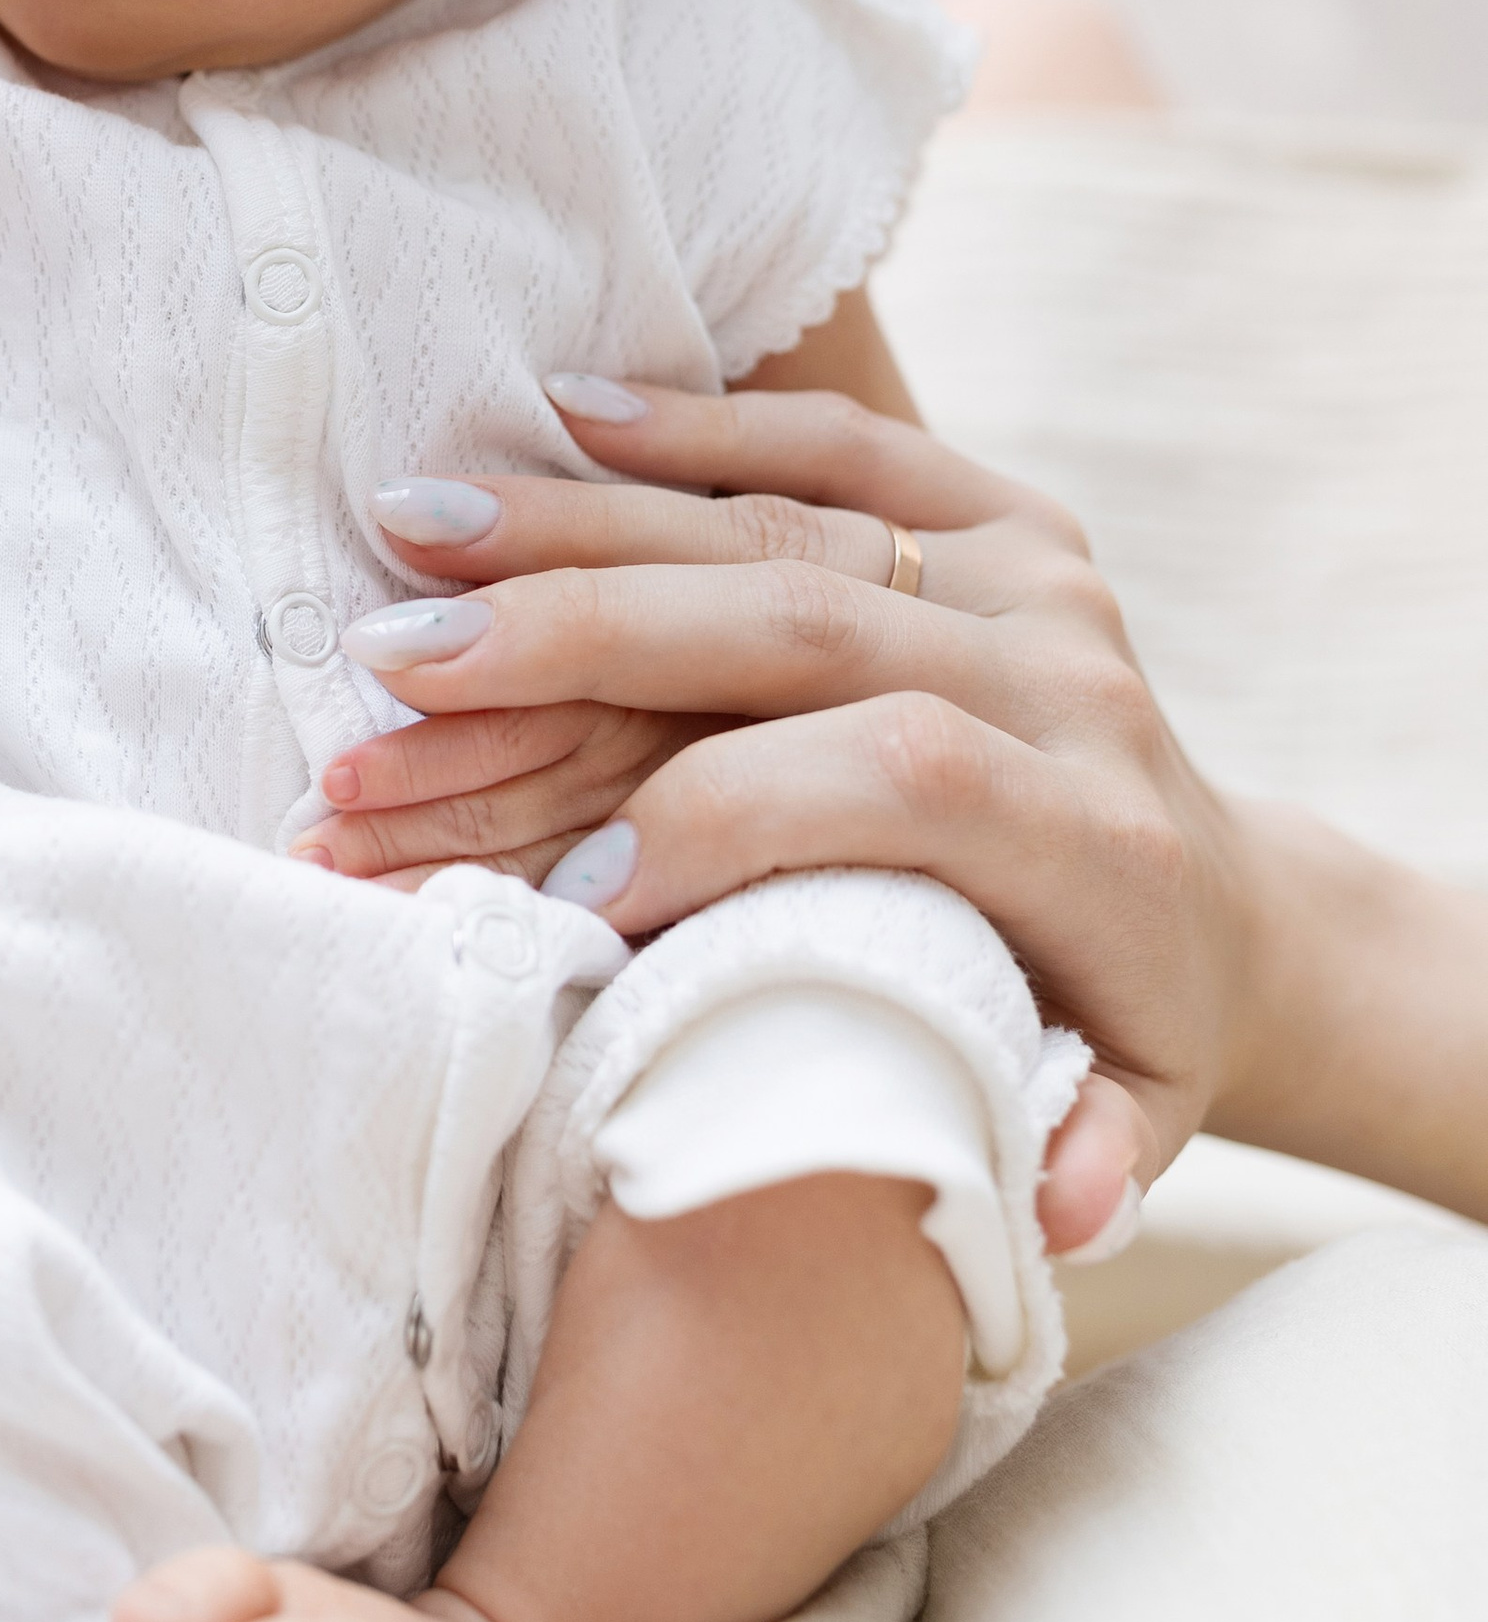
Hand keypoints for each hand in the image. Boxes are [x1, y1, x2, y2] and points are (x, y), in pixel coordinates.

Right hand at [320, 387, 1254, 1248]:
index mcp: (1099, 839)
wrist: (1221, 910)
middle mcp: (1075, 685)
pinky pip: (841, 444)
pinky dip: (697, 430)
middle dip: (584, 636)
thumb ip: (1082, 1163)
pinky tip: (562, 414)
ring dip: (582, 524)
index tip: (567, 891)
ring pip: (788, 527)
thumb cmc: (1121, 1039)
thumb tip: (1050, 1207)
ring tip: (410, 528)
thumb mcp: (1124, 1128)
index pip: (899, 785)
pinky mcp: (1008, 516)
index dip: (725, 821)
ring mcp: (1041, 582)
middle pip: (810, 623)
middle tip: (399, 667)